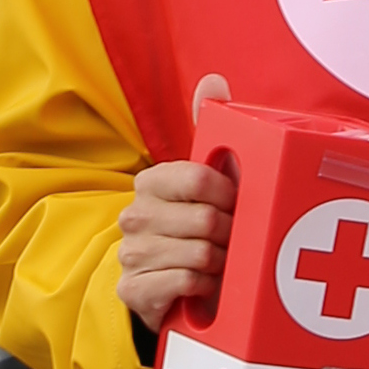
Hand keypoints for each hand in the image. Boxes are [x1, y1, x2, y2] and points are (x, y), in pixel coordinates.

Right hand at [117, 69, 234, 332]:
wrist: (172, 288)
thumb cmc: (198, 230)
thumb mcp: (208, 181)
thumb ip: (210, 128)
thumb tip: (214, 78)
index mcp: (151, 182)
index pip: (198, 179)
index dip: (229, 195)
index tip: (238, 205)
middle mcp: (133, 214)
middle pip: (205, 220)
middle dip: (231, 235)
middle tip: (235, 241)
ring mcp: (130, 253)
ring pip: (199, 255)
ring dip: (222, 264)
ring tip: (222, 264)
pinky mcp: (133, 290)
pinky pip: (185, 283)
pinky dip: (205, 287)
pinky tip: (205, 285)